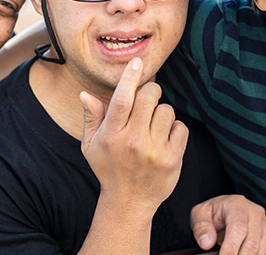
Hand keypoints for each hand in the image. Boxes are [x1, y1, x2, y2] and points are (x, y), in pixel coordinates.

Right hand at [80, 57, 187, 213]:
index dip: (130, 77)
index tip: (137, 61)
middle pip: (149, 97)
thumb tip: (84, 93)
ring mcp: (154, 150)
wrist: (129, 202)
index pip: (122, 99)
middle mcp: (133, 141)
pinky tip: (164, 140)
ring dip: (161, 114)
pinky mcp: (172, 158)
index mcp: (111, 135)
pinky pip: (181, 127)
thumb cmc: (109, 169)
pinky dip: (174, 130)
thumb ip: (91, 118)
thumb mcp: (91, 146)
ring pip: (167, 110)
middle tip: (146, 104)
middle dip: (150, 93)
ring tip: (152, 129)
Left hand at [190, 194, 265, 254]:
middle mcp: (255, 213)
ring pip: (261, 249)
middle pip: (252, 242)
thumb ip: (201, 227)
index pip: (238, 227)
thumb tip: (207, 243)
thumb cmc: (214, 213)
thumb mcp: (199, 214)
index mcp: (237, 205)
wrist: (226, 209)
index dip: (231, 246)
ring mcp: (265, 224)